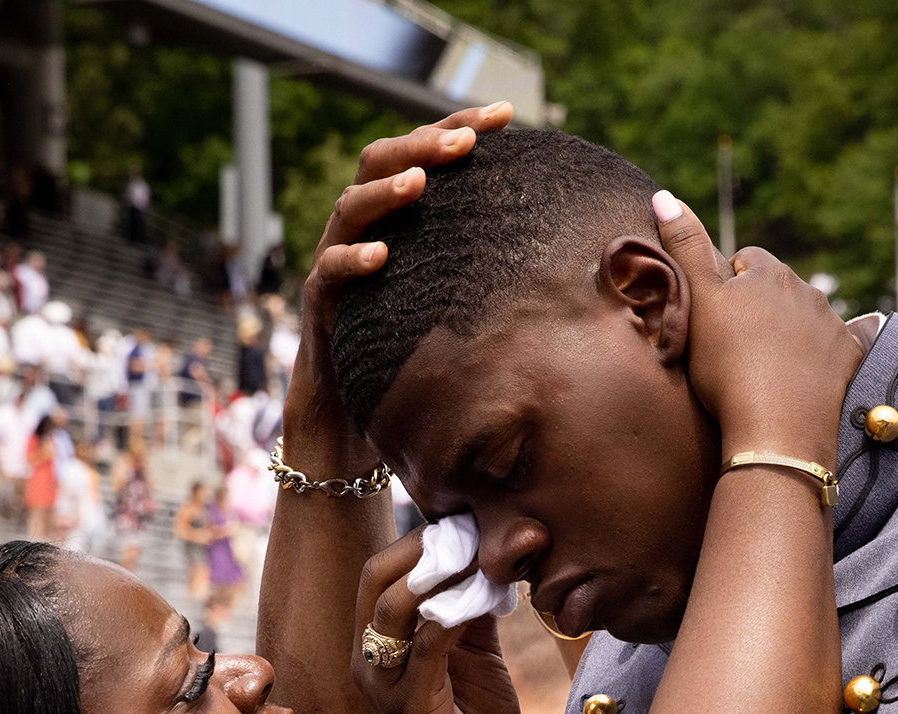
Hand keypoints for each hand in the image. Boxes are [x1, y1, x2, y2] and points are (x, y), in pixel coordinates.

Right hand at [282, 101, 513, 478]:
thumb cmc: (415, 354)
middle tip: (465, 140)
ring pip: (350, 208)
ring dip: (385, 190)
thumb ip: (495, 268)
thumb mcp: (459, 301)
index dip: (461, 125)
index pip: (424, 153)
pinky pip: (327, 274)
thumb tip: (578, 256)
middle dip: (422, 143)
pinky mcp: (319, 305)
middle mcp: (364, 229)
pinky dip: (351, 260)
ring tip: (419, 182)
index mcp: (398, 217)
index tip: (507, 114)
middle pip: (380, 161)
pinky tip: (380, 255)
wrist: (353, 415)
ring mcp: (336, 262)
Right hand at [352, 530, 519, 713]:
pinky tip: (485, 599)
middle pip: (375, 578)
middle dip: (423, 545)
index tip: (470, 518)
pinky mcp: (411, 712)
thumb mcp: (473, 656)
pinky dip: (452, 616)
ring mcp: (384, 687)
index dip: (421, 539)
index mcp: (377, 644)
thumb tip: (491, 557)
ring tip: (483, 554)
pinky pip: (425, 649)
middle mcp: (368, 661)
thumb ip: (472, 610)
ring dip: (440, 573)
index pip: (380, 571)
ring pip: (392, 608)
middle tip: (474, 528)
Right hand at [650, 193, 862, 467]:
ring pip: (806, 314)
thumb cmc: (727, 365)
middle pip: (778, 287)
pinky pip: (845, 341)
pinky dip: (830, 349)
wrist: (776, 428)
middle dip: (760, 305)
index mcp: (769, 273)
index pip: (746, 260)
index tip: (715, 316)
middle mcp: (806, 289)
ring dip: (789, 329)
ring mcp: (831, 323)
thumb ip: (683, 246)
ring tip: (765, 364)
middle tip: (735, 343)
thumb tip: (663, 195)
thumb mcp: (696, 303)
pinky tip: (815, 367)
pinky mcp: (849, 356)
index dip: (727, 285)